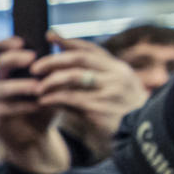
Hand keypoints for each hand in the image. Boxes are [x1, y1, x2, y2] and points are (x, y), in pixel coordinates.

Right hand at [0, 35, 68, 173]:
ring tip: (38, 87)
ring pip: (0, 88)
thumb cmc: (44, 104)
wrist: (36, 136)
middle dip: (15, 59)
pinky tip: (38, 106)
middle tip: (32, 58)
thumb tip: (62, 46)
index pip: (0, 49)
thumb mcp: (52, 83)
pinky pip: (6, 109)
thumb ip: (52, 67)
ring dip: (20, 86)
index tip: (23, 41)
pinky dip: (23, 107)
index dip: (8, 43)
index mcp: (8, 68)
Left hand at [31, 33, 147, 150]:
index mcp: (118, 69)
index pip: (90, 49)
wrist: (139, 138)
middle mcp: (116, 76)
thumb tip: (62, 66)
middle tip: (34, 67)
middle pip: (80, 59)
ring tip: (37, 87)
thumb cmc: (121, 114)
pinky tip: (42, 101)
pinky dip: (54, 98)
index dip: (68, 41)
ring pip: (74, 76)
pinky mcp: (100, 109)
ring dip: (51, 80)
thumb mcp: (115, 91)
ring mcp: (109, 92)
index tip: (49, 35)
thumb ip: (95, 78)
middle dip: (54, 60)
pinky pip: (71, 99)